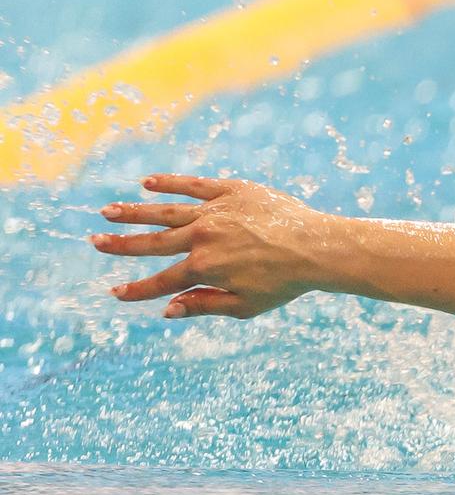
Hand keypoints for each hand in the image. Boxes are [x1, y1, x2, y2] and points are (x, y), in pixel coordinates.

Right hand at [89, 175, 328, 318]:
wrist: (318, 247)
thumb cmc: (286, 282)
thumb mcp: (245, 305)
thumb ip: (204, 306)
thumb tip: (167, 311)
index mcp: (205, 268)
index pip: (162, 281)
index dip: (137, 290)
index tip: (115, 293)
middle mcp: (203, 238)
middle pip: (154, 242)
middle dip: (122, 244)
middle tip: (95, 242)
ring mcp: (215, 212)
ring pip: (166, 212)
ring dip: (135, 212)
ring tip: (109, 212)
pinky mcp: (232, 191)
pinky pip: (194, 185)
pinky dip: (170, 184)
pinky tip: (148, 184)